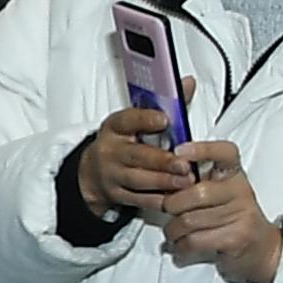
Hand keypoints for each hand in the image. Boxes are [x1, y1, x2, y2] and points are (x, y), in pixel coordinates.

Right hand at [76, 94, 197, 216]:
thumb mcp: (137, 120)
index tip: (164, 119)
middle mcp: (110, 151)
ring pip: (138, 180)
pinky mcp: (116, 195)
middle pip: (135, 155)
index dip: (144, 119)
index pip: (127, 120)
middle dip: (161, 161)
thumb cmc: (124, 142)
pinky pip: (139, 199)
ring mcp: (111, 175)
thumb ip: (166, 104)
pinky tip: (176, 198)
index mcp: (115, 127)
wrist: (95, 172)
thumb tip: (188, 82)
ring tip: (186, 181)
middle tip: (184, 164)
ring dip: (163, 181)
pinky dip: (158, 200)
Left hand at [158, 141, 282, 282]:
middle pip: (195, 193)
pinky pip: (194, 240)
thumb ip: (192, 180)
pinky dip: (181, 246)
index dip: (201, 149)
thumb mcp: (215, 191)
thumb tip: (158, 172)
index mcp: (232, 174)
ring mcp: (242, 214)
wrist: (260, 247)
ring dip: (173, 230)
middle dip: (171, 206)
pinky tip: (183, 245)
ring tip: (175, 232)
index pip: (224, 152)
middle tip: (170, 212)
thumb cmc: (228, 216)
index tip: (179, 152)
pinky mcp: (237, 237)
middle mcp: (240, 190)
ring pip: (189, 220)